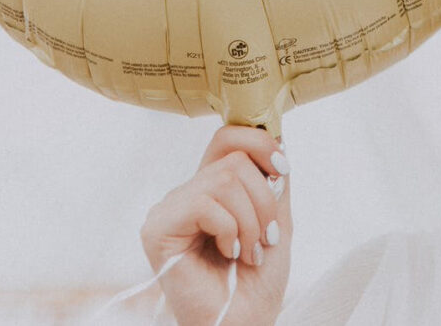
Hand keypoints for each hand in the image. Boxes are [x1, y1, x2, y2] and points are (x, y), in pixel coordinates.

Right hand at [140, 125, 291, 324]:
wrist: (245, 321)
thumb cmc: (257, 280)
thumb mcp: (276, 219)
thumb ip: (273, 180)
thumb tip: (277, 134)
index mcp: (213, 189)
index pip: (228, 137)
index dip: (260, 142)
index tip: (282, 171)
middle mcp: (187, 193)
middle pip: (233, 158)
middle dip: (264, 199)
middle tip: (266, 238)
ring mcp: (170, 210)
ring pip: (224, 179)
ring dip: (251, 221)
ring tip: (250, 252)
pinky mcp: (158, 229)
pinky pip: (204, 204)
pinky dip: (230, 230)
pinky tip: (229, 254)